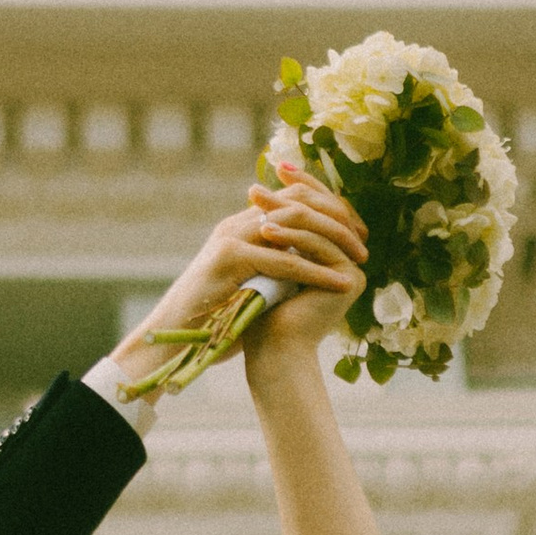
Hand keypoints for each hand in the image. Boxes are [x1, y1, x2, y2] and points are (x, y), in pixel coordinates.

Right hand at [114, 174, 365, 381]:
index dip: (329, 208)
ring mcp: (230, 238)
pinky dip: (315, 272)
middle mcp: (235, 225)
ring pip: (294, 223)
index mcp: (240, 227)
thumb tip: (309, 266)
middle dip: (337, 218)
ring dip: (332, 239)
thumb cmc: (210, 318)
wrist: (172, 337)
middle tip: (363, 240)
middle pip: (298, 200)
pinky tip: (340, 283)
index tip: (357, 230)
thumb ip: (272, 267)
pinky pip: (283, 261)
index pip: (293, 197)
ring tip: (359, 257)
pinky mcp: (229, 260)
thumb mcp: (249, 283)